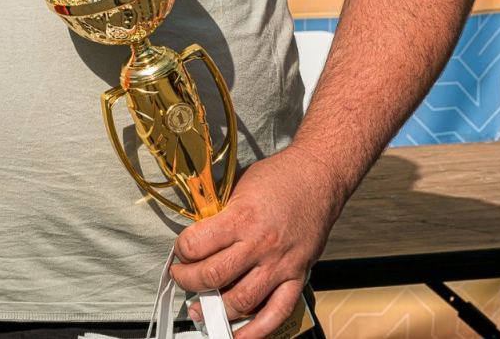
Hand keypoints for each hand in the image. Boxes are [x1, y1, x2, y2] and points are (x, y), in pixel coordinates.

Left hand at [167, 146, 346, 338]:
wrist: (320, 177)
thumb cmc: (279, 177)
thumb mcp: (239, 185)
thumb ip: (219, 211)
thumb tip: (195, 231)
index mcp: (242, 218)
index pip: (197, 245)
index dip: (181, 250)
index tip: (179, 250)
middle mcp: (260, 245)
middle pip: (213, 276)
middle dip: (188, 280)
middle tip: (181, 276)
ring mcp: (280, 265)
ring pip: (241, 300)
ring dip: (215, 309)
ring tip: (200, 307)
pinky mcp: (298, 276)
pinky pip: (277, 312)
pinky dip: (256, 330)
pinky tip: (238, 336)